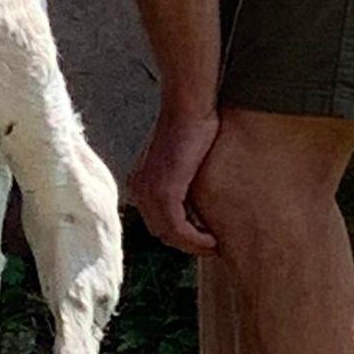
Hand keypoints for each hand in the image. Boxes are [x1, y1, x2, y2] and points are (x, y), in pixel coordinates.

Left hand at [128, 107, 219, 255]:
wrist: (188, 107)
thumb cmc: (191, 125)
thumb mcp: (180, 157)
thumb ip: (181, 177)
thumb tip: (195, 194)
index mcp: (139, 182)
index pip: (156, 220)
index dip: (178, 233)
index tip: (202, 238)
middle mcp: (138, 189)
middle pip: (161, 231)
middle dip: (186, 243)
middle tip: (211, 246)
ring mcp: (149, 192)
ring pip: (170, 235)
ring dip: (193, 245)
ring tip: (215, 246)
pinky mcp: (165, 192)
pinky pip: (179, 229)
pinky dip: (197, 240)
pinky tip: (213, 240)